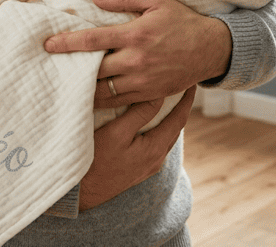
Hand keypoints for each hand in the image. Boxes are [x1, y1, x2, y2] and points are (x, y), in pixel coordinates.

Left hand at [44, 0, 230, 107]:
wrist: (212, 48)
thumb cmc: (182, 19)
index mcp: (136, 34)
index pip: (93, 40)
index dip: (67, 43)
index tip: (48, 44)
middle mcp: (137, 60)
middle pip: (94, 70)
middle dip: (71, 70)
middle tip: (51, 69)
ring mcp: (144, 80)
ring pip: (104, 92)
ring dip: (83, 90)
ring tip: (64, 86)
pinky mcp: (150, 94)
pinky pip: (120, 103)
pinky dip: (102, 102)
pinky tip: (88, 98)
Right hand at [79, 86, 196, 209]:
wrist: (83, 191)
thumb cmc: (96, 160)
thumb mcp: (116, 131)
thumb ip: (139, 113)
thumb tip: (159, 95)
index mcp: (155, 148)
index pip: (179, 119)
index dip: (187, 100)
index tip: (192, 83)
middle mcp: (157, 159)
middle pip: (176, 128)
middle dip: (181, 108)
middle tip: (182, 88)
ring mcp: (149, 166)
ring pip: (167, 137)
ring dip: (170, 119)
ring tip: (170, 102)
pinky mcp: (140, 169)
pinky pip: (157, 144)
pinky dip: (159, 129)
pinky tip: (152, 123)